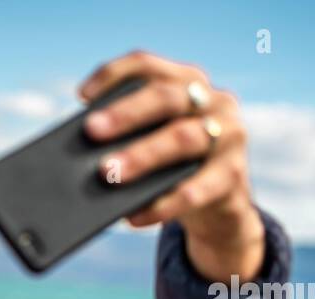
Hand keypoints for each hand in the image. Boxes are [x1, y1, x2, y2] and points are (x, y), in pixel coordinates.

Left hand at [79, 50, 264, 282]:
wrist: (219, 206)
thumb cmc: (172, 167)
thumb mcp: (154, 143)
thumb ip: (129, 138)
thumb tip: (81, 156)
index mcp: (185, 82)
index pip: (147, 65)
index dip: (114, 75)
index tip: (81, 95)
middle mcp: (212, 100)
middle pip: (165, 98)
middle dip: (125, 113)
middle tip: (91, 130)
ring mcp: (228, 135)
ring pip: (182, 139)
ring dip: (142, 156)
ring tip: (107, 174)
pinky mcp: (233, 174)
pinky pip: (196, 190)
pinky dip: (162, 204)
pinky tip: (134, 217)